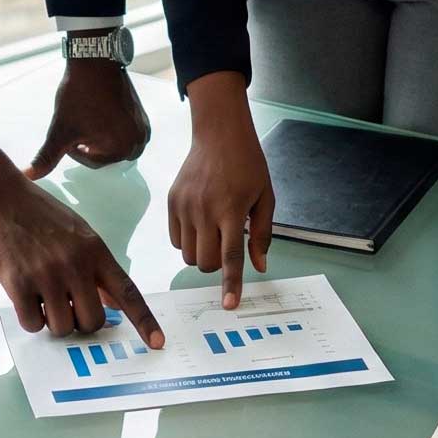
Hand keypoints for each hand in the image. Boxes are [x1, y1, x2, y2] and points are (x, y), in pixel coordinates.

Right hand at [0, 148, 163, 344]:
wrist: (2, 198)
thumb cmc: (41, 215)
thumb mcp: (80, 234)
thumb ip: (97, 267)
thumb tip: (115, 302)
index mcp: (95, 251)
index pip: (127, 291)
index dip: (144, 321)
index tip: (158, 343)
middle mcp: (75, 264)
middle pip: (92, 321)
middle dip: (80, 322)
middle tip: (67, 305)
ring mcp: (47, 275)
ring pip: (62, 327)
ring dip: (53, 321)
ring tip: (43, 296)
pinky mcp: (19, 283)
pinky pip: (33, 324)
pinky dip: (30, 319)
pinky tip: (26, 298)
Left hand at [26, 55, 150, 177]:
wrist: (95, 62)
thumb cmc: (79, 95)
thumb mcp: (60, 130)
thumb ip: (46, 158)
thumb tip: (28, 175)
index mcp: (121, 149)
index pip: (92, 162)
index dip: (74, 147)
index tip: (69, 128)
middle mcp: (137, 141)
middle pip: (105, 155)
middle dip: (90, 144)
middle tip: (80, 123)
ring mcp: (143, 128)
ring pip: (115, 144)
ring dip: (101, 138)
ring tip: (89, 118)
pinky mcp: (142, 116)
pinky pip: (125, 133)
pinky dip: (113, 129)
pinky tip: (100, 113)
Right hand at [165, 72, 272, 308]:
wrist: (219, 133)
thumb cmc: (248, 164)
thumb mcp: (265, 197)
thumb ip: (261, 234)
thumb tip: (259, 266)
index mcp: (231, 210)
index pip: (230, 257)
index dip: (231, 284)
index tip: (229, 304)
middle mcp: (205, 210)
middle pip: (206, 262)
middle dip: (218, 265)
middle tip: (227, 244)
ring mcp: (185, 206)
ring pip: (189, 255)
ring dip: (203, 254)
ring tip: (213, 231)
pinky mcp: (172, 201)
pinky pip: (176, 240)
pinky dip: (188, 241)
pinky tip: (200, 222)